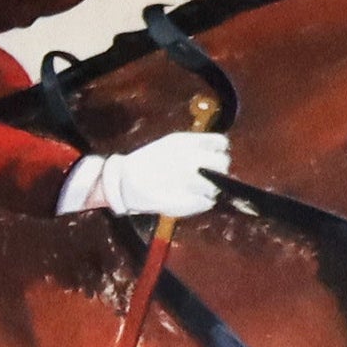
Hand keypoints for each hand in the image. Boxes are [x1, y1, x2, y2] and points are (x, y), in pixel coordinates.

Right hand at [80, 131, 229, 222]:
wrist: (124, 182)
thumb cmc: (146, 162)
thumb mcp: (170, 144)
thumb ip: (194, 146)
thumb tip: (214, 151)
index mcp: (187, 143)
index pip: (220, 143)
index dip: (218, 151)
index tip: (213, 156)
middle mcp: (192, 160)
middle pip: (223, 163)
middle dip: (218, 169)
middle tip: (207, 175)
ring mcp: (191, 182)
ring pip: (216, 186)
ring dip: (209, 188)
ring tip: (194, 189)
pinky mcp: (189, 202)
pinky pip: (207, 202)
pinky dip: (201, 201)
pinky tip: (189, 198)